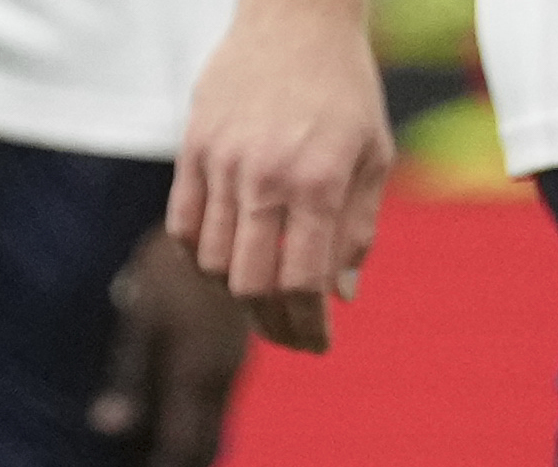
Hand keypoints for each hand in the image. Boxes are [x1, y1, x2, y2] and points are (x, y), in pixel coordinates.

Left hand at [93, 231, 253, 466]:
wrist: (230, 220)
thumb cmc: (170, 265)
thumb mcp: (141, 315)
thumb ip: (129, 374)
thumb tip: (109, 430)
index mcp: (193, 380)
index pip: (174, 459)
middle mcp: (215, 386)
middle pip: (195, 464)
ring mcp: (226, 375)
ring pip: (205, 445)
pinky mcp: (225, 362)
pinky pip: (210, 422)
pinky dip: (195, 455)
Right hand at [167, 0, 393, 351]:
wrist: (295, 14)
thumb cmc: (344, 88)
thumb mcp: (374, 155)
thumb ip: (358, 229)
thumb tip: (341, 296)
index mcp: (317, 182)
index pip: (302, 284)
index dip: (309, 326)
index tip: (319, 343)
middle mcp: (265, 177)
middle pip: (252, 286)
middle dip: (273, 324)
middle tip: (290, 332)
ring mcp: (222, 163)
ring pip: (213, 264)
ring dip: (237, 292)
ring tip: (261, 296)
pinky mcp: (193, 148)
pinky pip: (184, 227)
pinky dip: (202, 257)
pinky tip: (226, 260)